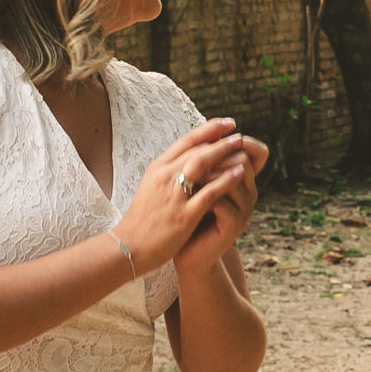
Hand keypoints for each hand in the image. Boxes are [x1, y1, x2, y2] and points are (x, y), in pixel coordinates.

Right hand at [113, 118, 249, 272]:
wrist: (129, 247)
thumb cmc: (143, 219)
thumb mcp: (153, 187)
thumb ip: (171, 172)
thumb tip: (191, 157)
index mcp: (157, 168)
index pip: (185, 141)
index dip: (207, 129)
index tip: (225, 123)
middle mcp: (164, 177)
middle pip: (195, 149)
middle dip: (219, 139)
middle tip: (238, 133)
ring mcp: (174, 195)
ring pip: (201, 164)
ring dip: (223, 152)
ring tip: (241, 146)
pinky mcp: (183, 215)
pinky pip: (209, 192)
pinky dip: (226, 180)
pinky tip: (240, 173)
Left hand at [174, 134, 263, 275]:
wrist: (186, 252)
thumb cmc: (189, 215)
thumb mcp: (198, 185)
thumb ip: (206, 162)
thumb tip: (206, 129)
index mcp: (243, 180)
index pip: (255, 150)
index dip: (238, 139)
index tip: (215, 135)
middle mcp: (249, 192)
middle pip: (242, 158)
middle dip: (216, 155)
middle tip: (191, 159)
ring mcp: (245, 209)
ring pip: (233, 176)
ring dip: (207, 174)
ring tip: (189, 178)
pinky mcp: (235, 225)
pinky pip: (222, 200)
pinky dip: (203, 195)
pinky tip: (189, 198)